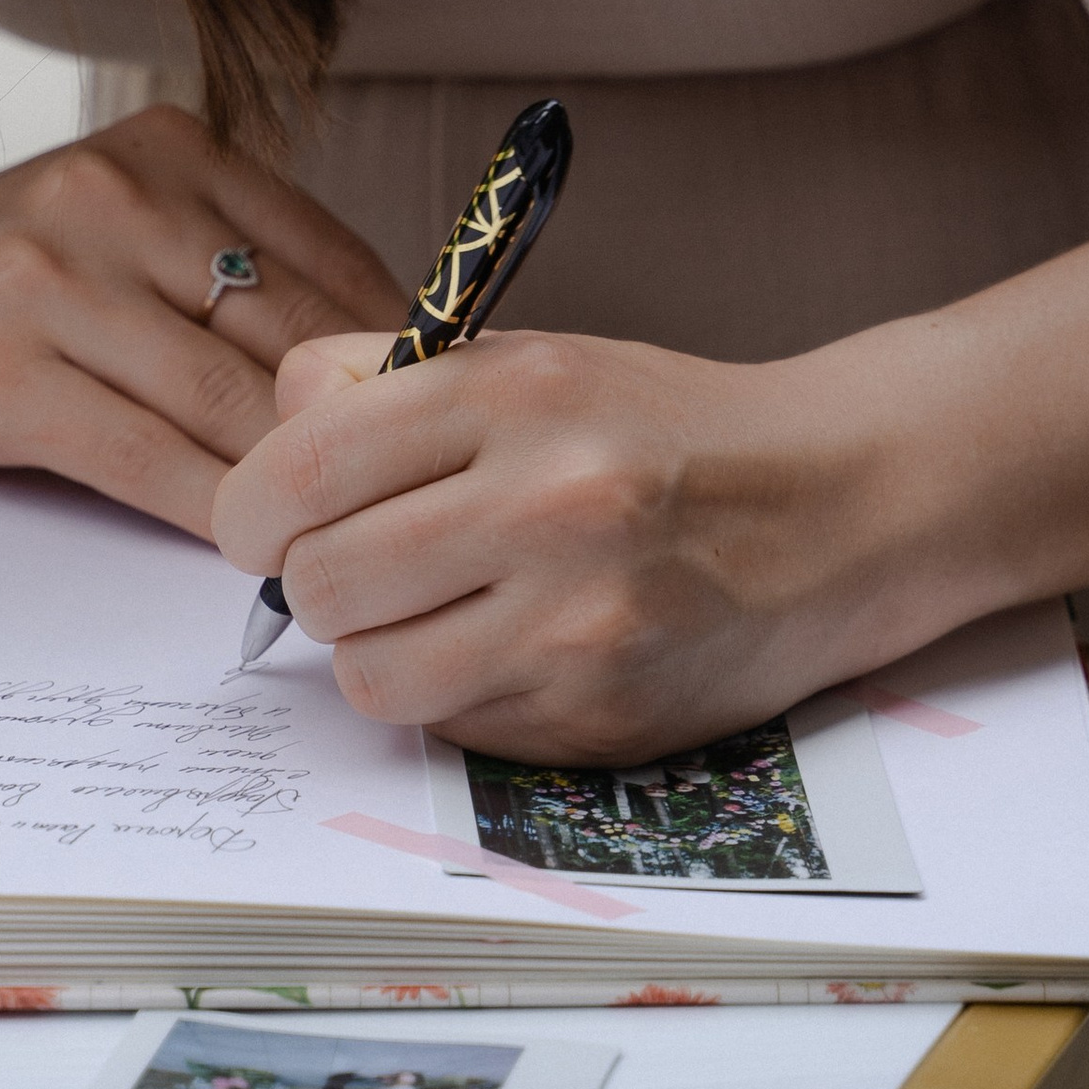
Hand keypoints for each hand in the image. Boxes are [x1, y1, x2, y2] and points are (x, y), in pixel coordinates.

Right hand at [0, 108, 404, 538]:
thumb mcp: (120, 228)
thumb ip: (232, 269)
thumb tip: (383, 365)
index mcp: (164, 150)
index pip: (322, 253)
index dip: (393, 346)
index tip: (442, 412)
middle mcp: (112, 196)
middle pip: (283, 328)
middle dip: (354, 422)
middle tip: (413, 493)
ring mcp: (51, 279)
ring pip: (222, 398)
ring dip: (291, 479)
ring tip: (342, 530)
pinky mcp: (3, 372)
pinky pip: (144, 456)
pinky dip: (208, 508)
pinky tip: (246, 541)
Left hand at [213, 326, 932, 764]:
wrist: (836, 502)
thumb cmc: (661, 427)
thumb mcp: (530, 359)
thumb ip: (385, 385)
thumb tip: (269, 443)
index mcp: (516, 395)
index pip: (303, 465)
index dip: (253, 508)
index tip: (263, 520)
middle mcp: (549, 506)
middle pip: (322, 583)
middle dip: (315, 581)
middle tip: (359, 564)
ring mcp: (578, 623)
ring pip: (373, 677)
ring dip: (380, 651)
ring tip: (435, 609)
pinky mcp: (602, 716)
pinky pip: (454, 729)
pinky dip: (455, 695)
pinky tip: (511, 645)